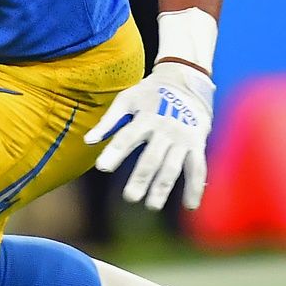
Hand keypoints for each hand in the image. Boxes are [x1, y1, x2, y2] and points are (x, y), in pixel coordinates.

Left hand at [86, 61, 215, 211]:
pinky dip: (195, 187)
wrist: (186, 79)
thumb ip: (108, 121)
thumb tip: (88, 141)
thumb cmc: (150, 93)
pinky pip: (198, 168)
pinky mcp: (197, 144)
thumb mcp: (127, 99)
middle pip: (152, 157)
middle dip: (141, 178)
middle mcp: (166, 128)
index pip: (127, 137)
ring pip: (173, 166)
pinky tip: (190, 206)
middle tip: (130, 197)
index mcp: (146, 117)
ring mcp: (183, 138)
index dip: (115, 152)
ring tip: (152, 205)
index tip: (102, 168)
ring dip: (163, 187)